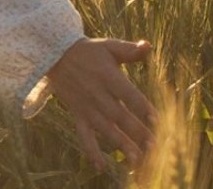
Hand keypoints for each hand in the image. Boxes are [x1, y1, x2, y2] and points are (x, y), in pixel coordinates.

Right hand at [46, 36, 157, 173]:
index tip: (156, 120)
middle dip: (136, 132)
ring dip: (121, 144)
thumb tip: (148, 46)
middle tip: (154, 146)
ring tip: (137, 160)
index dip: (142, 107)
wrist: (56, 56)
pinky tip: (101, 167)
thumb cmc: (89, 51)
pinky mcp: (78, 115)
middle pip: (119, 116)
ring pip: (105, 129)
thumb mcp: (109, 46)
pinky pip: (84, 136)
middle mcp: (97, 94)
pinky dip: (91, 151)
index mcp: (107, 76)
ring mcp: (86, 107)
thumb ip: (129, 50)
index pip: (128, 94)